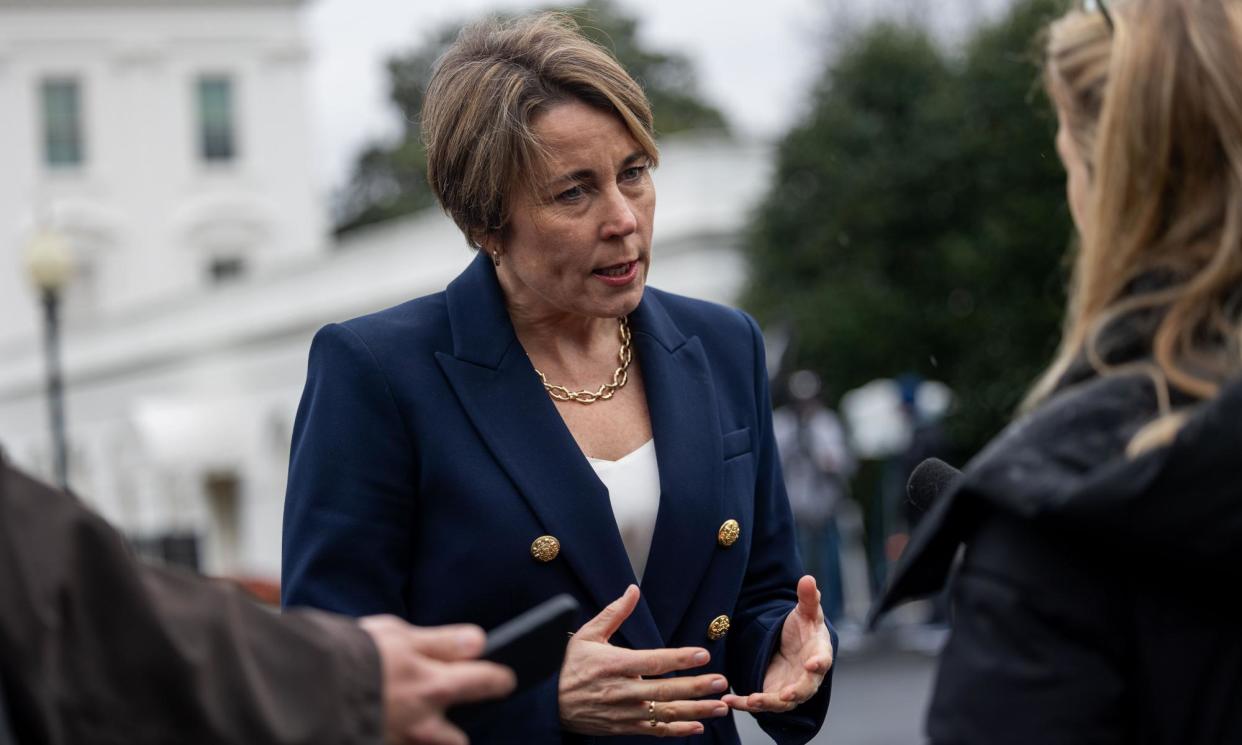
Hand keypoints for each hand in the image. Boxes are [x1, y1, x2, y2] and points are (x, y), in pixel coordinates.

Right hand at [360, 615, 516, 744]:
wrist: (299, 688)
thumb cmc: (347, 653)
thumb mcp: (395, 634)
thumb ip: (439, 642)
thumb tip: (479, 641)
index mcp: (432, 684)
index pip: (484, 680)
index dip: (498, 678)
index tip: (505, 677)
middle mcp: (421, 721)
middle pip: (458, 739)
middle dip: (458, 731)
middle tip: (449, 711)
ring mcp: (400, 741)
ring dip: (427, 737)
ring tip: (411, 722)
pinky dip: (396, 737)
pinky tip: (383, 722)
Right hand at [559, 585, 730, 736]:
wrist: (546, 702)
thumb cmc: (567, 666)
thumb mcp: (587, 634)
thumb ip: (614, 613)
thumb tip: (632, 590)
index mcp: (614, 664)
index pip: (653, 661)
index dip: (679, 658)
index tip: (702, 654)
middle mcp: (622, 691)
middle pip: (665, 689)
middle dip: (697, 687)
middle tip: (721, 683)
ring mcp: (624, 712)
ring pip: (665, 713)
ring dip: (695, 711)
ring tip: (720, 707)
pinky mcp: (623, 727)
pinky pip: (655, 731)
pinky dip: (677, 731)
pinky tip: (697, 727)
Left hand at [723, 575, 832, 713]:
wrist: (793, 644)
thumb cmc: (804, 628)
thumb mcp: (805, 611)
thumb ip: (807, 598)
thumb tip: (808, 578)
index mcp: (819, 654)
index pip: (823, 660)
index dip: (819, 663)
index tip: (813, 664)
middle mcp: (807, 677)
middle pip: (805, 689)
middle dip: (795, 693)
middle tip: (785, 696)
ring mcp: (790, 688)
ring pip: (782, 702)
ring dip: (767, 703)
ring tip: (751, 701)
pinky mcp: (772, 694)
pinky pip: (760, 703)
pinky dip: (745, 704)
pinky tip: (729, 700)